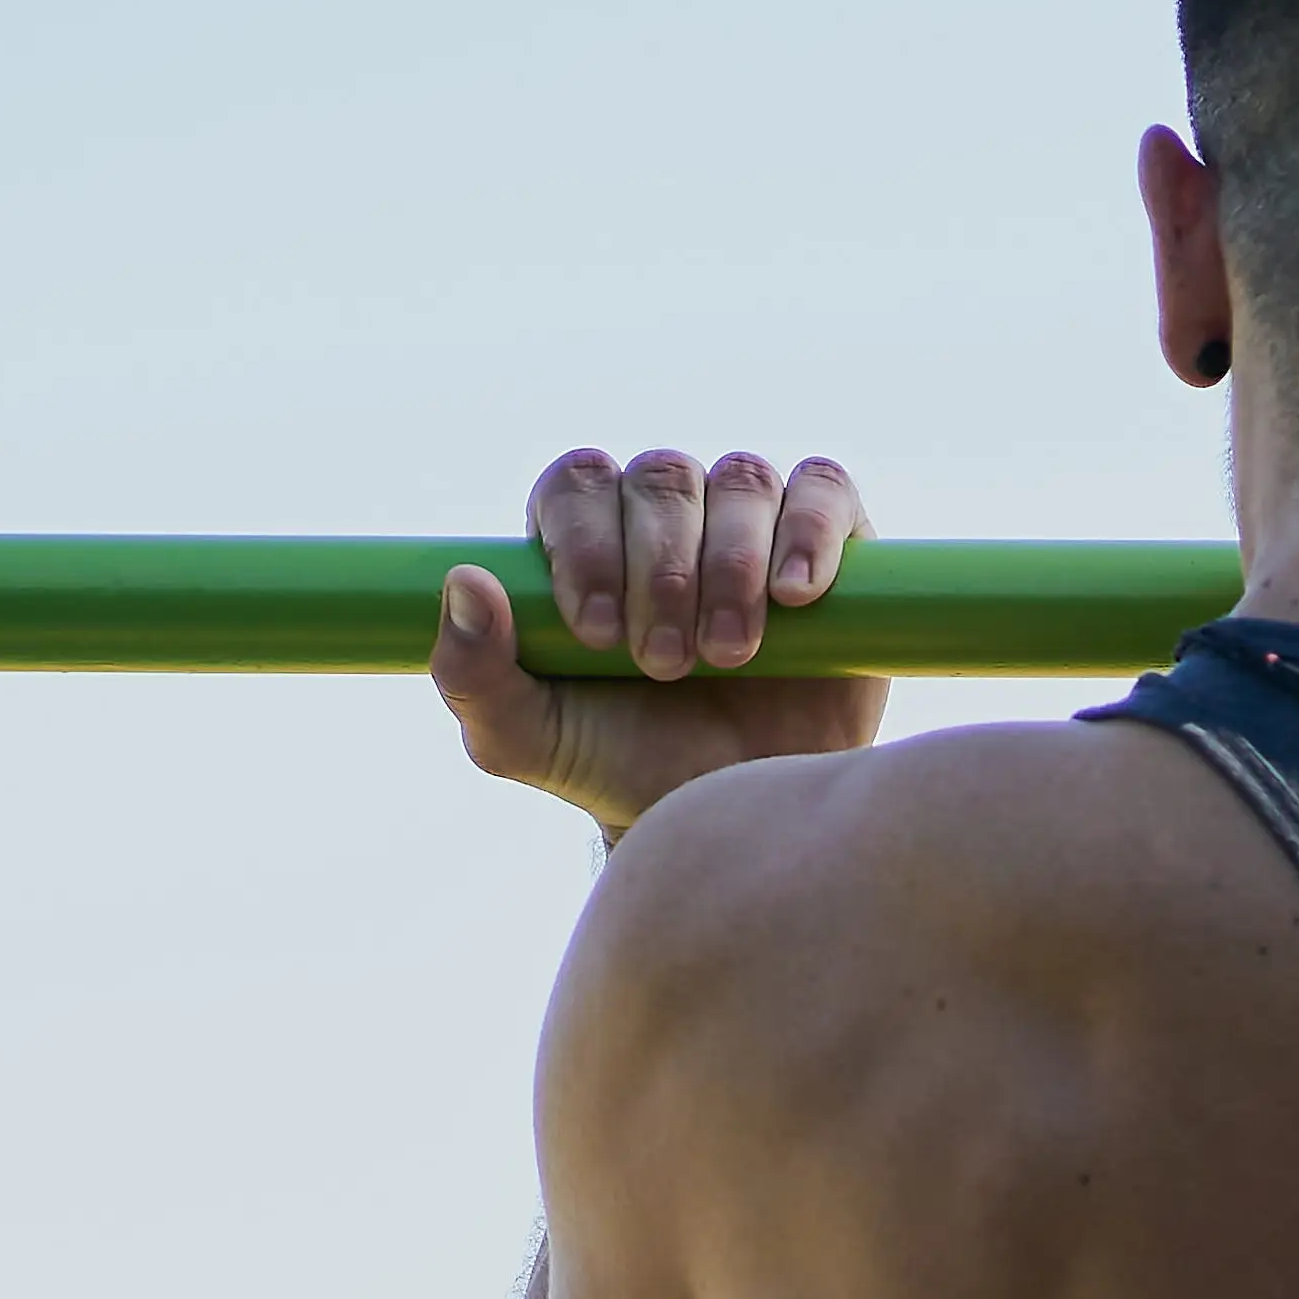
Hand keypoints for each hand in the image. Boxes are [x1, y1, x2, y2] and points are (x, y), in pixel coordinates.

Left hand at [430, 447, 889, 834]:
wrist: (731, 818)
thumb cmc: (618, 766)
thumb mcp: (523, 740)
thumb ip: (472, 674)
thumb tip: (466, 583)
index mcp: (585, 534)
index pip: (578, 485)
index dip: (587, 544)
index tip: (597, 633)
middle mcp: (666, 512)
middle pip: (661, 479)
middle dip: (661, 572)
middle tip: (665, 664)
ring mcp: (749, 519)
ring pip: (739, 480)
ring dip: (730, 565)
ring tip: (728, 654)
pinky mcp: (831, 539)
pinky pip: (823, 490)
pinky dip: (809, 530)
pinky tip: (794, 596)